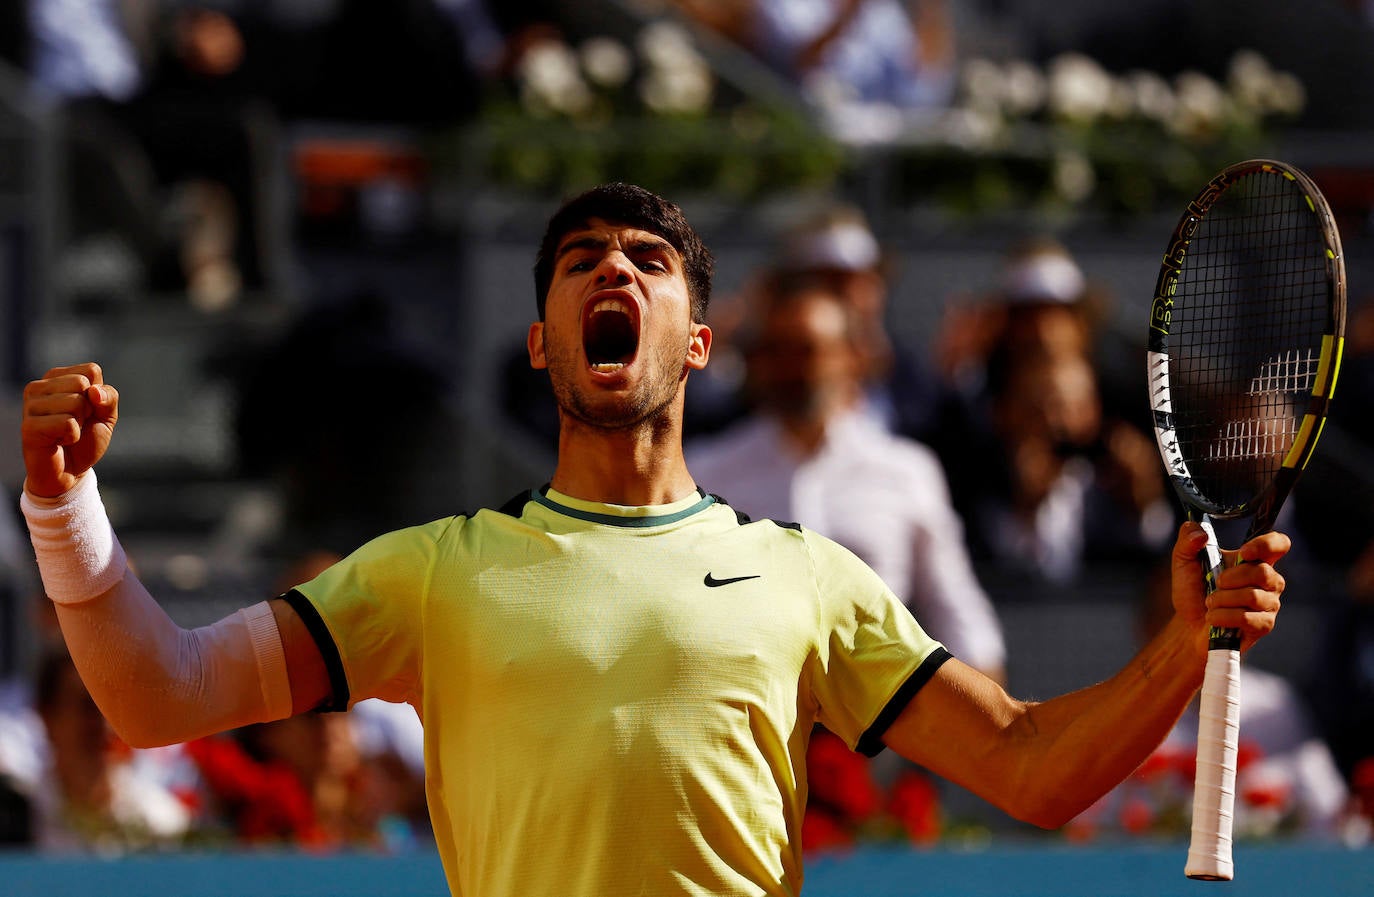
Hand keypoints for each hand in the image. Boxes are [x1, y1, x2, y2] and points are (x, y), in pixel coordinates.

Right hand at [21, 363, 119, 497]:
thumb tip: (94, 391)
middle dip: (88, 409)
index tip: (88, 411)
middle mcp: (39, 386)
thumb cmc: (86, 440)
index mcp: (57, 377)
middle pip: (82, 383)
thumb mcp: (106, 416)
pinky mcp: (28, 426)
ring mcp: (30, 405)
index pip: (91, 370)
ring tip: (65, 434)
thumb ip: (108, 397)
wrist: (69, 472)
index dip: (99, 395)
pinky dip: (71, 437)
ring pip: (75, 403)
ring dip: (79, 425)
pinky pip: (67, 423)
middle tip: (75, 424)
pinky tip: (58, 442)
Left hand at [1169, 522, 1288, 654]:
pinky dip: (1223, 617)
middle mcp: (1268, 580)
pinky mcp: (1263, 625)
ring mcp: (1268, 603)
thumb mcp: (1183, 562)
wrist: (1187, 624)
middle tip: (1215, 584)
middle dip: (1231, 578)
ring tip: (1210, 603)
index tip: (1244, 552)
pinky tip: (1213, 618)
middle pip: (1264, 572)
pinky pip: (1247, 618)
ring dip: (1222, 600)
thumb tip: (1199, 531)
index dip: (1267, 545)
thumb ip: (1187, 541)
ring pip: (1253, 596)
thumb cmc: (1192, 591)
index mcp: (1254, 560)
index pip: (1279, 544)